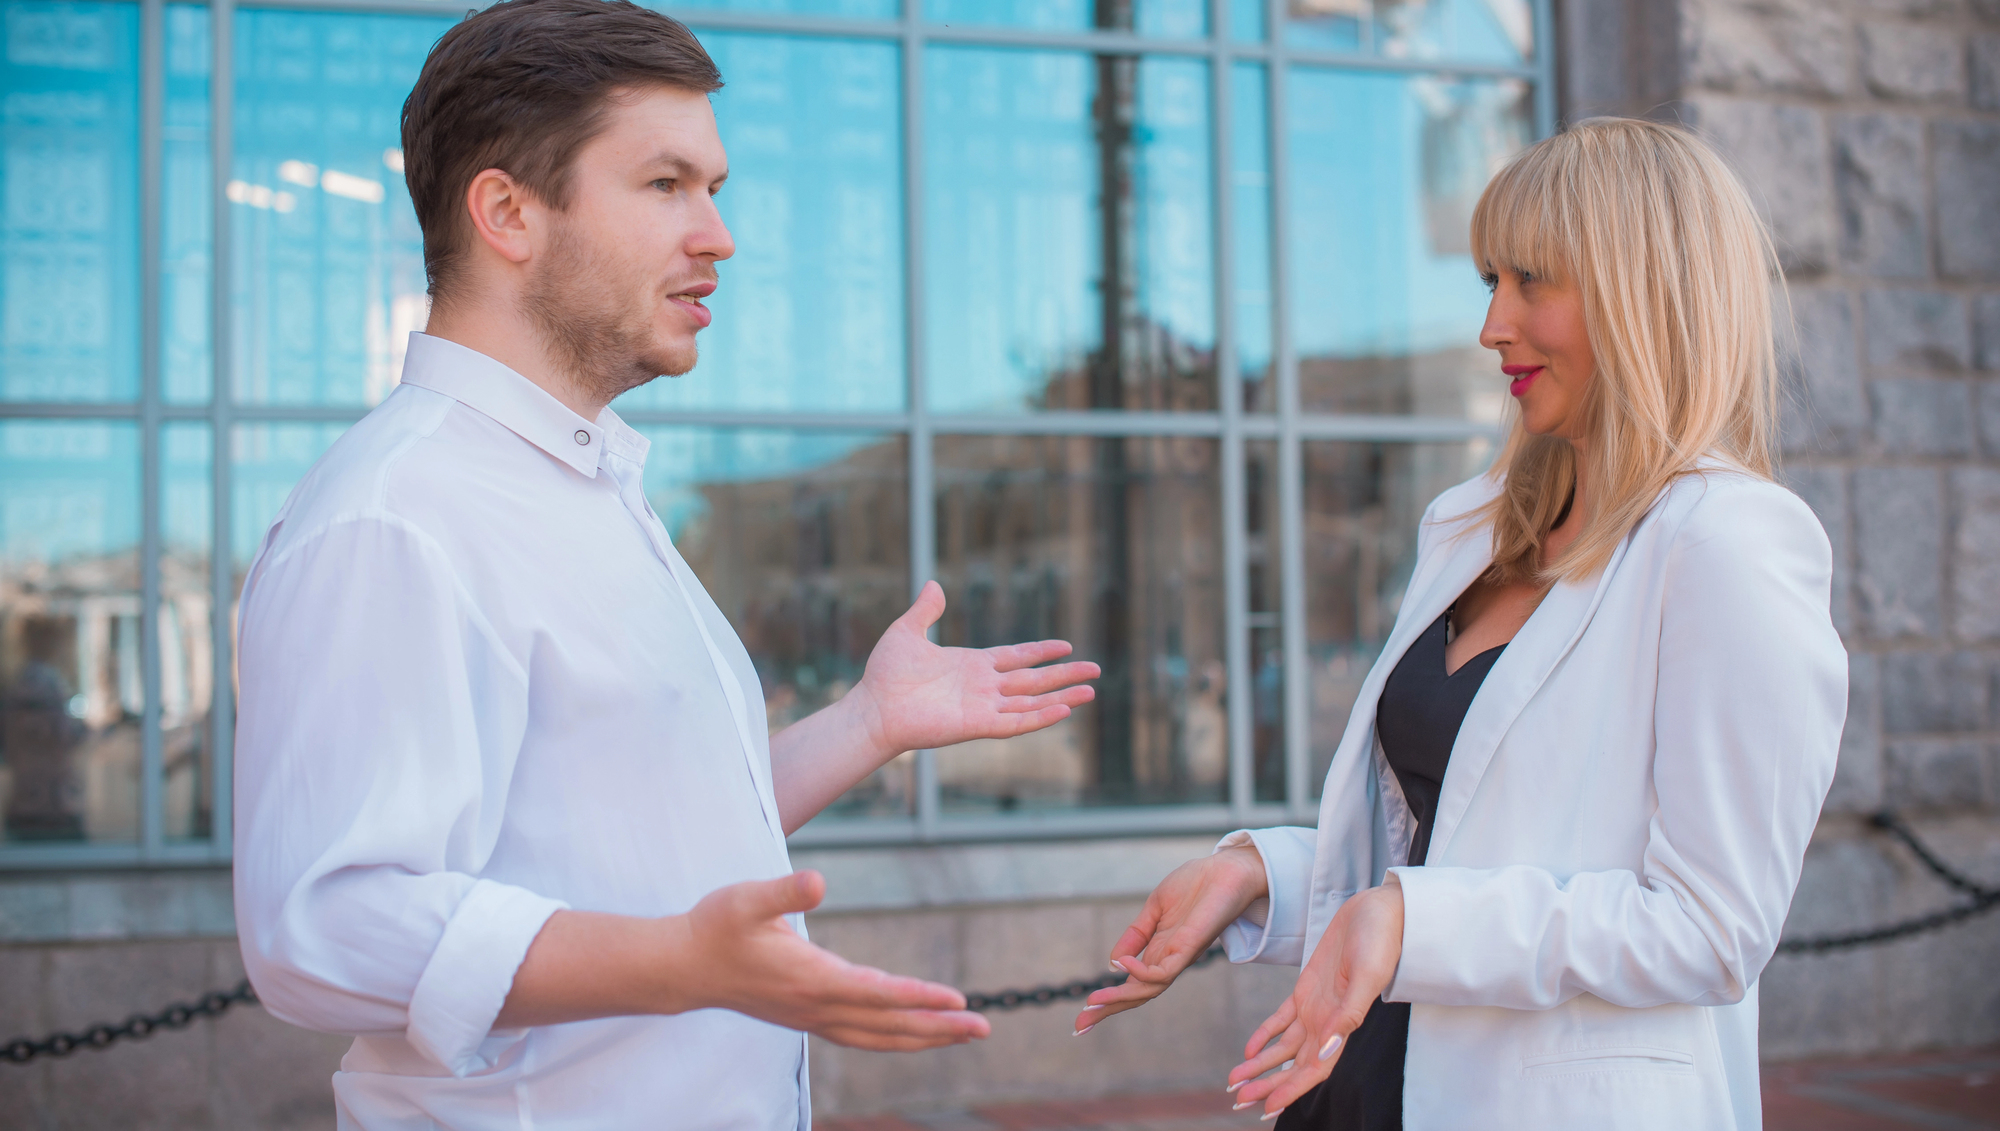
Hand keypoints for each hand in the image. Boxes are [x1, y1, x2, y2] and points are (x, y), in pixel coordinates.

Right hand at [674, 870, 991, 1050]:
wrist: (682, 967)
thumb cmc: (714, 927)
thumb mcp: (745, 898)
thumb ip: (783, 891)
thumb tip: (819, 882)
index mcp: (810, 978)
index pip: (878, 993)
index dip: (920, 996)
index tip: (958, 999)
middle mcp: (815, 1006)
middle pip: (889, 1025)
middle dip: (938, 1027)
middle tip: (983, 1026)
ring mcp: (811, 1018)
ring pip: (878, 1038)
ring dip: (923, 1037)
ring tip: (963, 1034)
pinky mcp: (806, 1019)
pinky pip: (862, 1037)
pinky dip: (894, 1039)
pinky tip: (914, 1035)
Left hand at [848, 581, 1098, 757]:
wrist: (873, 707)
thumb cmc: (885, 674)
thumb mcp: (906, 632)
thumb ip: (925, 611)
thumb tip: (933, 584)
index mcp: (972, 664)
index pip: (1016, 658)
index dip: (1041, 652)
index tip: (1066, 646)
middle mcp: (983, 686)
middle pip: (1033, 680)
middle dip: (1064, 674)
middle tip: (1096, 670)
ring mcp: (982, 706)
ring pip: (1032, 702)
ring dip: (1062, 697)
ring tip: (1091, 692)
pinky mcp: (977, 725)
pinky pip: (1016, 722)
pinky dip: (1040, 717)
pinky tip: (1063, 710)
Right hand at [1072, 845, 1267, 1035]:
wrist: (1228, 869)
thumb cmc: (1197, 885)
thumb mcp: (1155, 908)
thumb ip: (1136, 936)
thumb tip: (1113, 963)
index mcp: (1160, 951)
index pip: (1133, 983)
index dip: (1109, 1000)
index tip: (1083, 1016)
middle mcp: (1170, 959)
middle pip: (1137, 994)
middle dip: (1108, 1010)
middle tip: (1080, 1026)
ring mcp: (1181, 955)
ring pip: (1148, 988)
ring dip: (1120, 998)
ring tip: (1093, 1003)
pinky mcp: (1191, 946)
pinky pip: (1165, 971)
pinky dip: (1142, 972)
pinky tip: (1123, 965)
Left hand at [1225, 884, 1404, 1118]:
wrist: (1379, 912)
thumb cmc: (1381, 941)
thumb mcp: (1367, 975)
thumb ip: (1349, 1014)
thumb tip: (1328, 1049)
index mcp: (1342, 1025)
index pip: (1314, 1069)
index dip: (1291, 1090)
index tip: (1267, 1108)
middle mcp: (1327, 1022)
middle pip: (1294, 1065)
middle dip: (1267, 1084)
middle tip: (1238, 1101)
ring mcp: (1316, 1007)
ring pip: (1284, 1047)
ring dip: (1261, 1065)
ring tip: (1235, 1082)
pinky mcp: (1307, 989)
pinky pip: (1282, 1020)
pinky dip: (1265, 1035)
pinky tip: (1249, 1049)